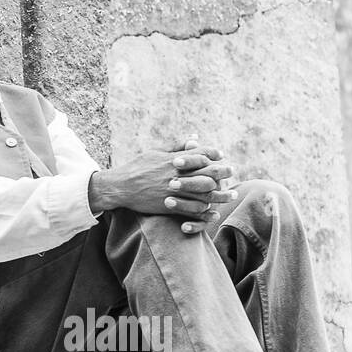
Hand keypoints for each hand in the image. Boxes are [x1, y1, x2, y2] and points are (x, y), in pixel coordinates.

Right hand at [88, 132, 236, 233]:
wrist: (120, 187)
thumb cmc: (137, 167)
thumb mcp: (156, 152)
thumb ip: (177, 146)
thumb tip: (195, 138)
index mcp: (174, 160)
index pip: (201, 153)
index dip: (213, 153)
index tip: (221, 155)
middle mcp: (177, 174)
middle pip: (208, 172)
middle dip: (223, 172)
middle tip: (231, 171)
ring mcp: (174, 191)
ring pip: (204, 193)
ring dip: (221, 195)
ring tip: (231, 195)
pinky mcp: (169, 205)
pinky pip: (192, 210)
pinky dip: (205, 213)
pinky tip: (214, 212)